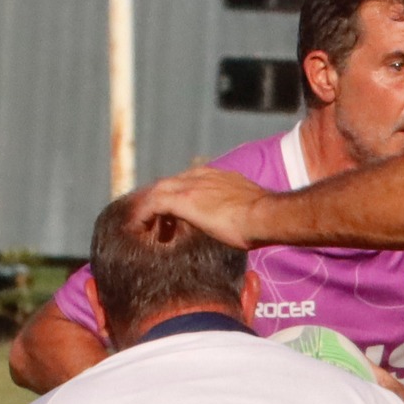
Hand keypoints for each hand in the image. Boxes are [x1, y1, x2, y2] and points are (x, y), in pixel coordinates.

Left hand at [136, 167, 272, 250]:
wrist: (266, 216)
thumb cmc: (264, 220)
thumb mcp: (247, 212)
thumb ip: (235, 212)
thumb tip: (238, 228)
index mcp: (217, 177)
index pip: (187, 183)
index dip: (176, 199)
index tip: (171, 217)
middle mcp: (201, 175)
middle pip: (168, 184)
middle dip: (157, 202)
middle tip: (149, 222)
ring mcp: (191, 185)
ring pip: (158, 191)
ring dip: (147, 209)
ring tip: (140, 226)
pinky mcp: (183, 199)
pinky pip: (153, 203)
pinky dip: (143, 214)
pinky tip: (137, 227)